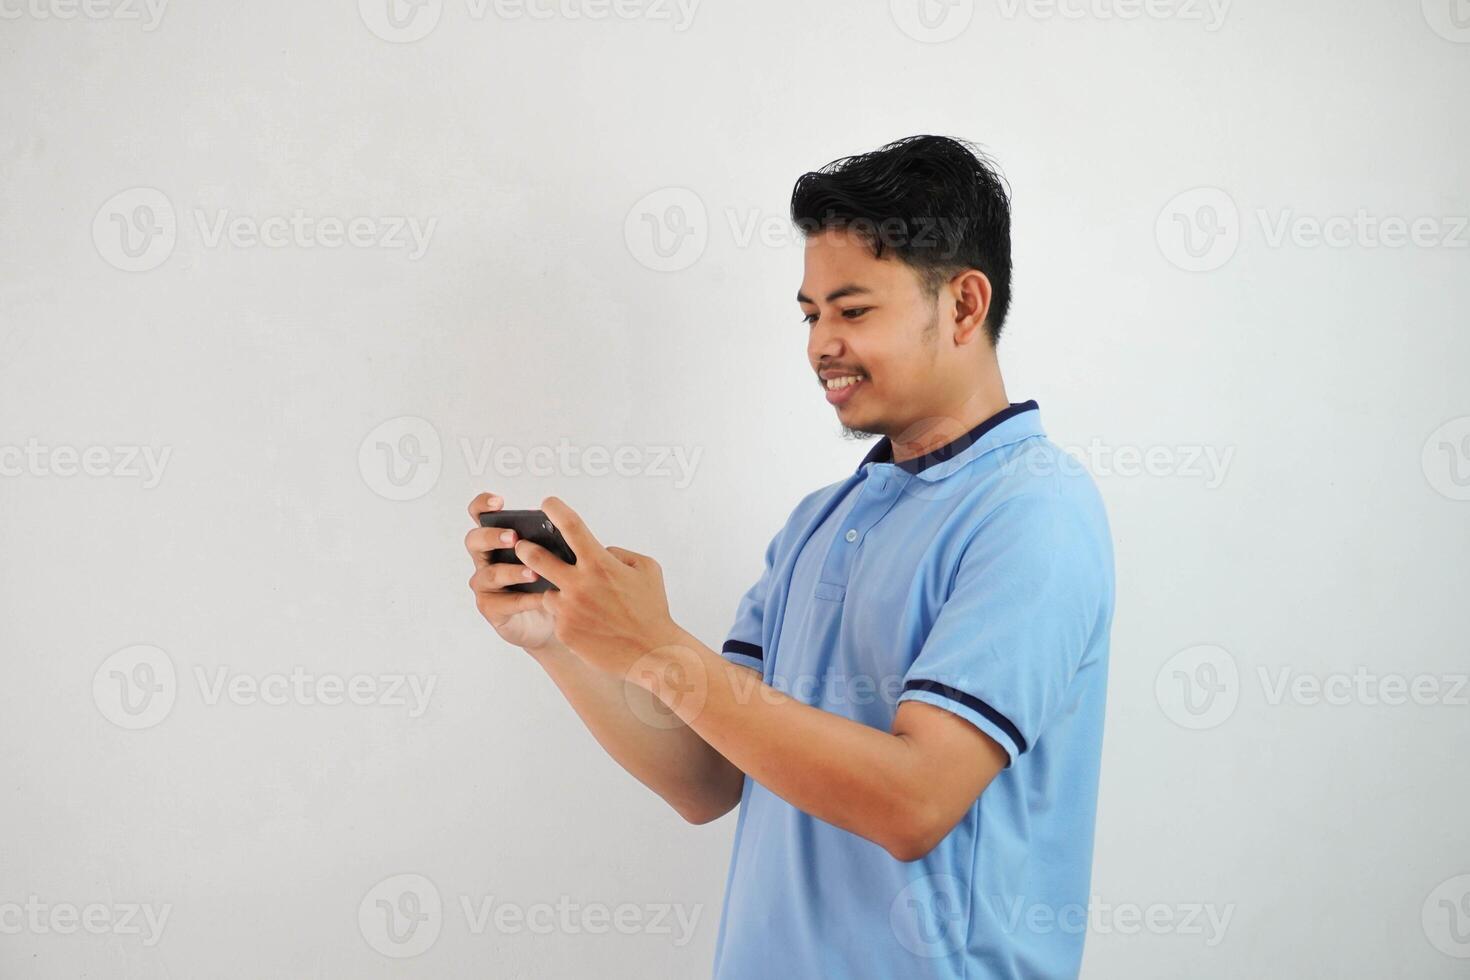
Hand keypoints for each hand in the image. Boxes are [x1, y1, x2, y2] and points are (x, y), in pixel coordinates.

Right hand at [465, 492, 559, 654]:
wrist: (556, 618)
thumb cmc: (553, 580)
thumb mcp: (557, 556)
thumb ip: (555, 541)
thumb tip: (567, 527)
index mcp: (498, 539)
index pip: (480, 515)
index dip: (483, 505)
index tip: (499, 502)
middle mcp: (487, 559)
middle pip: (475, 541)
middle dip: (492, 536)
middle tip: (514, 537)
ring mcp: (486, 585)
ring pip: (490, 574)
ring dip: (513, 571)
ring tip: (534, 572)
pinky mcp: (492, 609)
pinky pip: (504, 603)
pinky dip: (524, 599)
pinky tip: (542, 598)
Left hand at [515, 496, 682, 676]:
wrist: (652, 653)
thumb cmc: (652, 608)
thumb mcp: (647, 569)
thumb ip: (618, 553)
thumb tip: (597, 550)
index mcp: (599, 563)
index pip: (570, 525)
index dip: (555, 509)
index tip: (547, 503)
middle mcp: (578, 583)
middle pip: (535, 556)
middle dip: (525, 548)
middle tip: (523, 546)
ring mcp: (568, 609)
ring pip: (546, 591)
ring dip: (555, 591)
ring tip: (575, 599)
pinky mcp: (564, 631)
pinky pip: (557, 616)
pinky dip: (568, 616)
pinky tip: (588, 623)